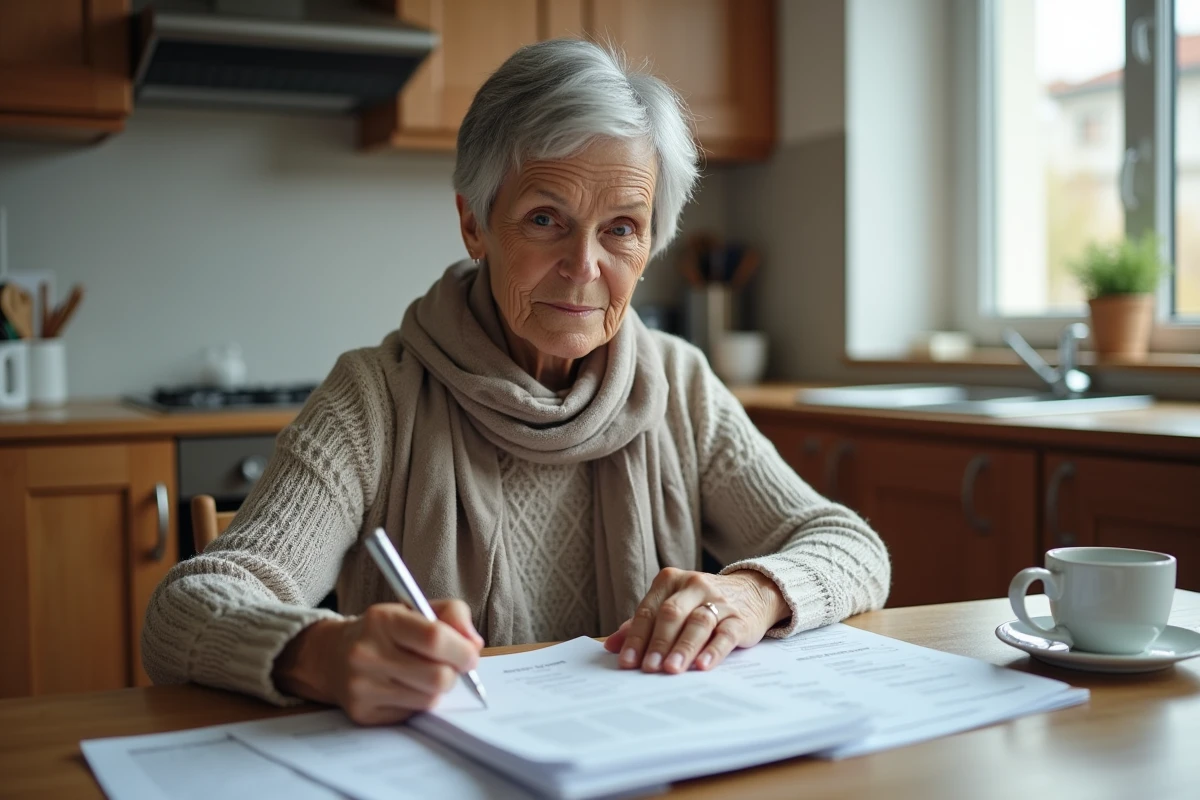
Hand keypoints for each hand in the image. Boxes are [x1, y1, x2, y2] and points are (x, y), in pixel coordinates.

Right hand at [273, 599, 482, 724]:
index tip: (470, 655)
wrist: (331, 656)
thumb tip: (474, 644)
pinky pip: (411, 714)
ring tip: (423, 675)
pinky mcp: (362, 713)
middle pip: (437, 677)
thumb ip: (452, 616)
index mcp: (383, 620)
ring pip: (428, 700)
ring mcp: (362, 686)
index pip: (434, 638)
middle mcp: (367, 653)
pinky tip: (404, 688)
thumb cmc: (383, 631)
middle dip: (453, 674)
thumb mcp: (415, 609)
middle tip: (449, 667)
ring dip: (436, 690)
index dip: (462, 650)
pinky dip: (417, 703)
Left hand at [603, 568, 788, 673]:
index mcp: (670, 580)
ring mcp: (719, 601)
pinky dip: (713, 650)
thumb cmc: (700, 603)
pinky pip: (725, 634)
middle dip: (658, 643)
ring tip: (671, 670)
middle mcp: (694, 586)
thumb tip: (611, 646)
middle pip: (671, 614)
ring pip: (698, 623)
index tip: (627, 662)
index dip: (636, 637)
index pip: (648, 610)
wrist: (752, 591)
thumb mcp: (671, 605)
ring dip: (683, 648)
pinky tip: (702, 665)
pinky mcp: (740, 618)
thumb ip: (642, 624)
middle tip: (649, 668)